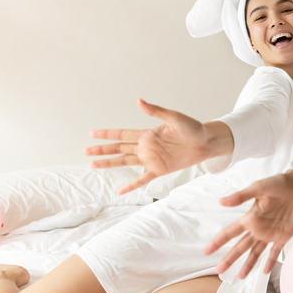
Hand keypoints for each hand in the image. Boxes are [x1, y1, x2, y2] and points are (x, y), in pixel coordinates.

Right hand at [86, 99, 228, 193]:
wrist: (207, 142)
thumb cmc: (193, 128)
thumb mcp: (174, 118)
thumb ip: (156, 111)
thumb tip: (139, 101)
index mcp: (148, 134)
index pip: (122, 133)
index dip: (107, 134)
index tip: (92, 133)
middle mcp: (146, 147)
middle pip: (119, 149)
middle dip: (102, 150)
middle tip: (85, 151)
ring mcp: (152, 159)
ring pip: (125, 162)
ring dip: (110, 164)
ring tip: (93, 165)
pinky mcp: (160, 170)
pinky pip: (142, 179)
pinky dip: (132, 185)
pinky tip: (120, 191)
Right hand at [204, 170, 292, 278]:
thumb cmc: (278, 183)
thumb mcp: (259, 188)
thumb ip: (241, 196)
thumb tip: (221, 201)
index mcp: (250, 217)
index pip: (230, 232)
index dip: (218, 241)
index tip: (207, 251)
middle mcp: (258, 228)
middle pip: (240, 246)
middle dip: (229, 258)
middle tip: (218, 270)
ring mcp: (270, 233)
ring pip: (255, 252)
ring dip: (248, 264)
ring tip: (240, 277)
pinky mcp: (283, 236)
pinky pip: (275, 252)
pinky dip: (270, 262)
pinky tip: (264, 271)